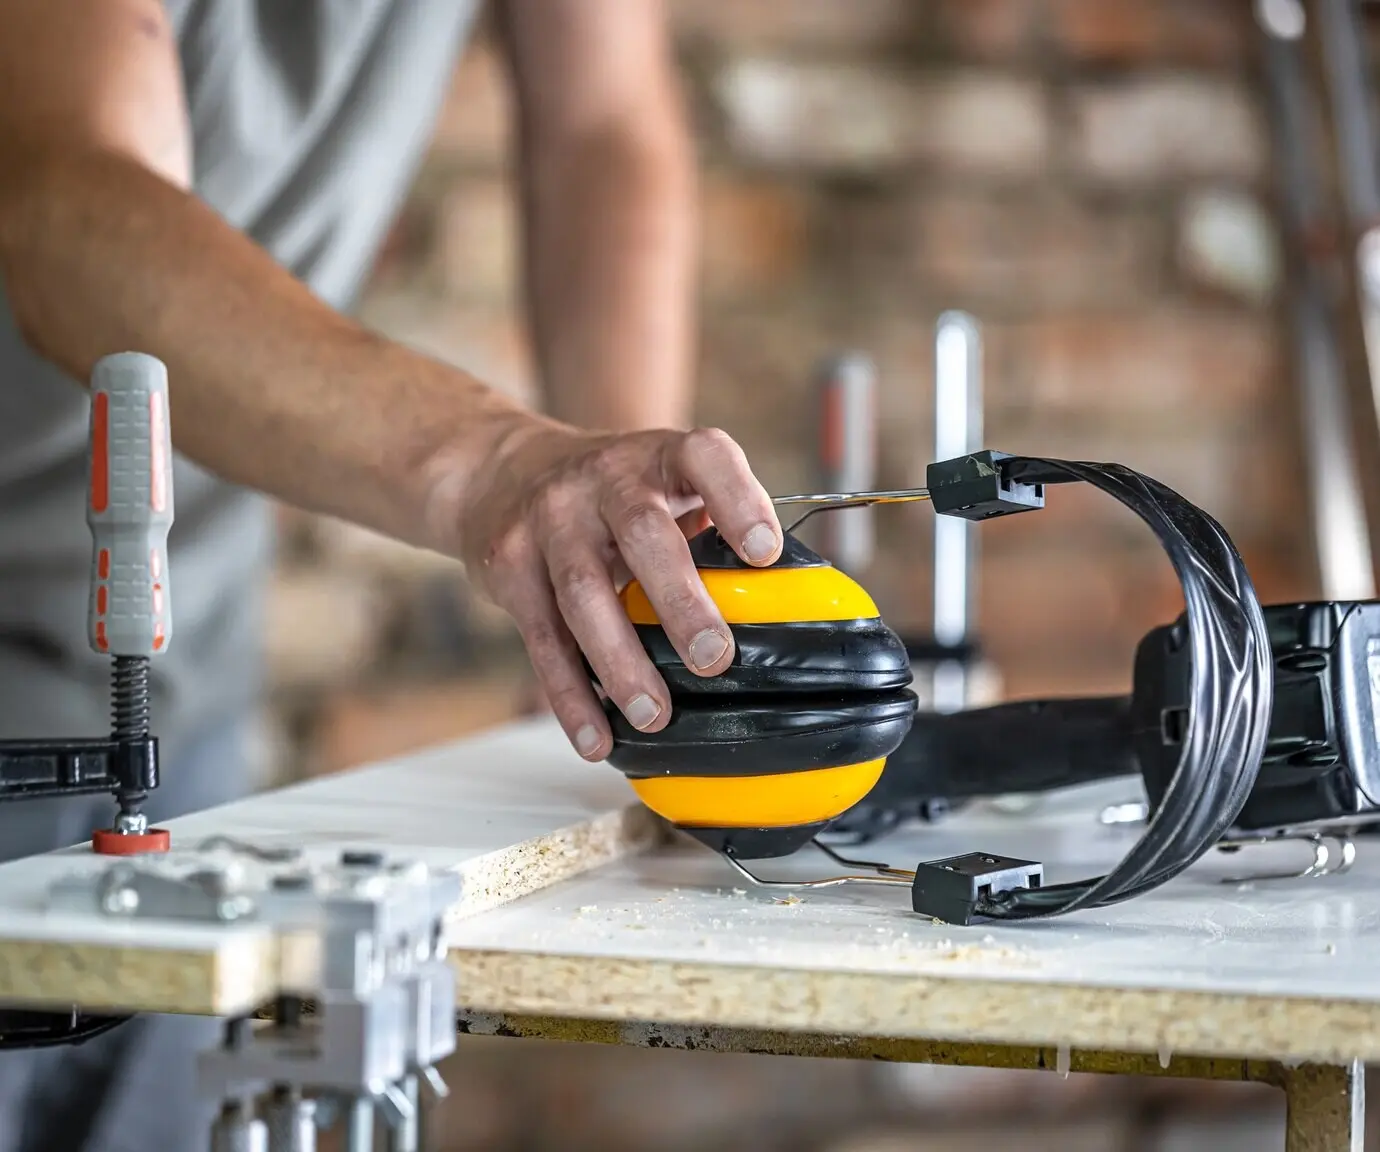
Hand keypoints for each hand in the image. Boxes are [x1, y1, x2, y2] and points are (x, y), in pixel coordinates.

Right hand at [455, 420, 782, 760]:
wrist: (504, 472)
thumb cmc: (615, 495)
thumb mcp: (664, 485)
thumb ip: (712, 531)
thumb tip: (780, 615)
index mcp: (661, 456)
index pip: (705, 458)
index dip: (739, 500)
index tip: (764, 553)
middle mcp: (605, 478)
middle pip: (642, 532)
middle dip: (680, 598)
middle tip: (714, 657)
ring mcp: (551, 519)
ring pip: (583, 592)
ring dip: (619, 660)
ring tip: (654, 715)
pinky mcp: (511, 565)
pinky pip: (543, 637)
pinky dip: (570, 694)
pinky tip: (597, 736)